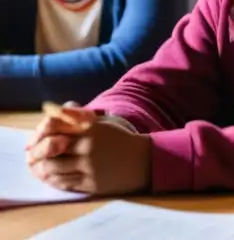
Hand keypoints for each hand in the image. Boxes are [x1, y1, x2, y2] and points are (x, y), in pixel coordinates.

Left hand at [26, 106, 150, 194]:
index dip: (40, 134)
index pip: (55, 127)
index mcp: (91, 128)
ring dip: (43, 168)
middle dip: (37, 154)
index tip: (34, 139)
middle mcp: (88, 146)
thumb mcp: (100, 124)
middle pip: (50, 149)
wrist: (143, 160)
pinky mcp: (91, 183)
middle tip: (31, 157)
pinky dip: (54, 180)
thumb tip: (52, 110)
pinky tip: (53, 177)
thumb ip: (77, 118)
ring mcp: (90, 166)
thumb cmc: (119, 140)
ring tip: (41, 168)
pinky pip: (64, 182)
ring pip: (54, 168)